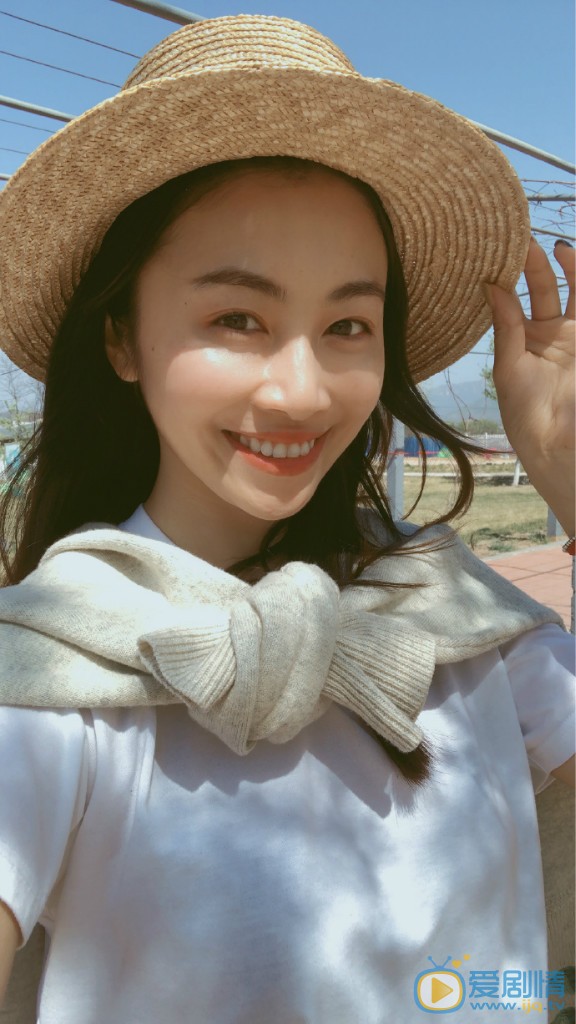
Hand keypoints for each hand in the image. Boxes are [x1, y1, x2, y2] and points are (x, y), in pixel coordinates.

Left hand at [485, 238, 574, 534]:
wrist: (559, 445)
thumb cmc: (526, 414)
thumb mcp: (509, 367)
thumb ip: (506, 325)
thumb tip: (490, 285)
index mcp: (523, 339)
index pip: (516, 297)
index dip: (510, 275)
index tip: (496, 250)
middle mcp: (551, 333)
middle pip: (545, 287)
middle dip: (537, 264)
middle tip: (524, 240)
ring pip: (575, 291)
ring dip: (569, 268)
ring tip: (559, 246)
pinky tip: (573, 260)